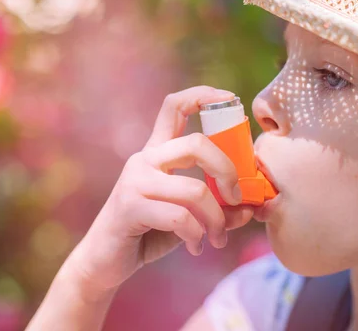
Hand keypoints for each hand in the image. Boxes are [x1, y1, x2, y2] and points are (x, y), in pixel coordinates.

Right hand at [65, 86, 254, 296]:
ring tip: (217, 239)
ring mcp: (135, 181)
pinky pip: (180, 217)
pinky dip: (197, 236)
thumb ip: (218, 207)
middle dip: (228, 172)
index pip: (174, 106)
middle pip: (196, 143)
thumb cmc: (148, 232)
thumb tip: (252, 207)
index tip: (231, 100)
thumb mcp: (189, 216)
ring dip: (216, 221)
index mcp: (157, 152)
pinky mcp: (129, 206)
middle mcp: (145, 159)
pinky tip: (196, 247)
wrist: (105, 261)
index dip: (203, 95)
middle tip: (237, 199)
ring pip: (195, 190)